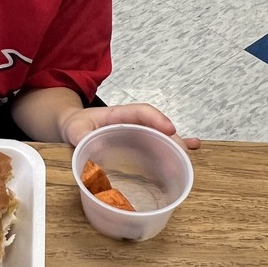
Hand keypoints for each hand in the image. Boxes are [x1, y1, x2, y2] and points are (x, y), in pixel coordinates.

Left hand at [59, 103, 200, 150]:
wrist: (73, 128)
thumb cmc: (75, 126)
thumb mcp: (74, 129)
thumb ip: (80, 136)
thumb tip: (85, 147)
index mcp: (118, 115)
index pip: (142, 111)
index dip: (157, 119)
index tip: (169, 129)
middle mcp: (132, 123)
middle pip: (157, 127)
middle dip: (172, 138)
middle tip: (182, 153)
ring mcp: (137, 133)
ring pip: (161, 137)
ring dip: (177, 145)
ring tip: (189, 155)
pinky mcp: (138, 143)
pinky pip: (159, 143)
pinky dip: (175, 146)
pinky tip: (194, 148)